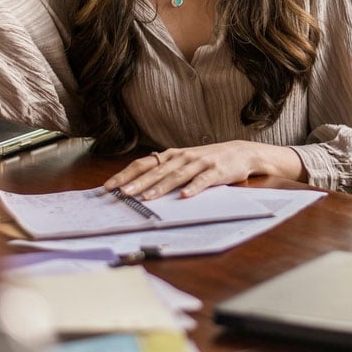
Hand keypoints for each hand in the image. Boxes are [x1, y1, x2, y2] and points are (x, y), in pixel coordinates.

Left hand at [102, 141, 303, 199]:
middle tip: (122, 193)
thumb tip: (138, 185)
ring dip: (161, 187)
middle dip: (138, 182)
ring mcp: (200, 163)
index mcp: (172, 155)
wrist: (241, 153)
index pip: (144, 164)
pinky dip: (193, 188)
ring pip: (176, 176)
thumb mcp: (184, 162)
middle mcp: (183, 157)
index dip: (126, 174)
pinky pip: (203, 181)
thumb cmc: (208, 161)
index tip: (109, 186)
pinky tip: (184, 196)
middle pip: (157, 170)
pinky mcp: (216, 172)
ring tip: (147, 198)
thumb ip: (165, 171)